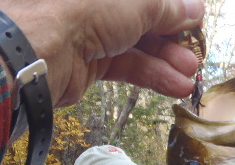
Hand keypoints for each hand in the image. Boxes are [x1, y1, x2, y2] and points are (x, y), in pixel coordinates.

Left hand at [0, 0, 204, 106]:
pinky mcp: (88, 64)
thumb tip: (193, 10)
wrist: (38, 53)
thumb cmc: (81, 10)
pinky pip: (126, 67)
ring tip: (189, 76)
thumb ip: (167, 8)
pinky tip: (174, 85)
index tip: (195, 21)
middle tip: (195, 52)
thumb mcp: (138, 2)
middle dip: (173, 36)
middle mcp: (95, 4)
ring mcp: (91, 34)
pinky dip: (151, 76)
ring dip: (167, 61)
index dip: (172, 7)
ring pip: (137, 45)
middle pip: (143, 18)